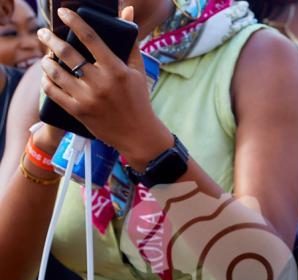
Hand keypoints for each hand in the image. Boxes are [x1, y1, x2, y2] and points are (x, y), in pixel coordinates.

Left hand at [37, 7, 172, 168]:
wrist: (138, 134)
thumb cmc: (138, 99)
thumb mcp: (138, 70)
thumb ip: (130, 41)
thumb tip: (127, 11)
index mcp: (117, 70)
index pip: (91, 38)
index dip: (74, 22)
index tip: (63, 13)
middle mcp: (101, 83)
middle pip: (68, 53)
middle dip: (51, 39)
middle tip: (44, 33)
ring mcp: (88, 98)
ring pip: (56, 72)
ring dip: (47, 61)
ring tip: (47, 57)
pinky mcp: (79, 112)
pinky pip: (53, 92)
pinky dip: (46, 82)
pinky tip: (47, 77)